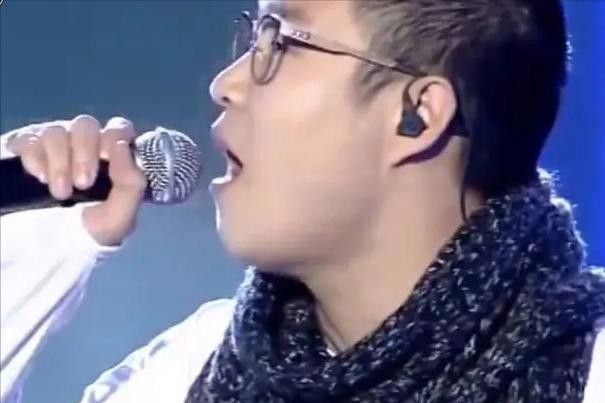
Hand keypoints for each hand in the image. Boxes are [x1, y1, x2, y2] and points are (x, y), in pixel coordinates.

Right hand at [5, 115, 146, 245]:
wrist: (57, 248)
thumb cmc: (95, 229)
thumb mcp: (121, 216)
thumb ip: (132, 183)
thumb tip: (122, 145)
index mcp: (113, 154)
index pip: (118, 127)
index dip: (114, 137)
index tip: (109, 163)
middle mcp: (85, 143)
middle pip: (85, 125)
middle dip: (85, 154)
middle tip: (83, 184)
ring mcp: (56, 144)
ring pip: (56, 131)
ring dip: (60, 162)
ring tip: (60, 192)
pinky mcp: (29, 149)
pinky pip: (30, 139)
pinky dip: (35, 158)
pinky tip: (40, 178)